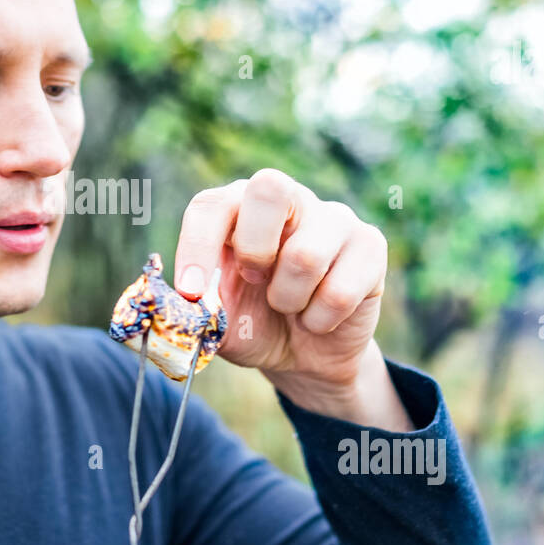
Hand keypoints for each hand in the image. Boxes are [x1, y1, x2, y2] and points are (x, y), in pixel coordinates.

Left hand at [173, 168, 407, 426]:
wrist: (304, 357)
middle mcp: (287, 199)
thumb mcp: (213, 323)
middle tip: (255, 282)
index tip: (190, 292)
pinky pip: (340, 291)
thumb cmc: (252, 324)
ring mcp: (333, 217)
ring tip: (290, 305)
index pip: (212, 204)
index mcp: (237, 208)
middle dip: (255, 248)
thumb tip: (174, 303)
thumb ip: (192, 310)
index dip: (197, 245)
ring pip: (306, 254)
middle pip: (269, 187)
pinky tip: (320, 316)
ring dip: (289, 299)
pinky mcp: (370, 245)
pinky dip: (321, 320)